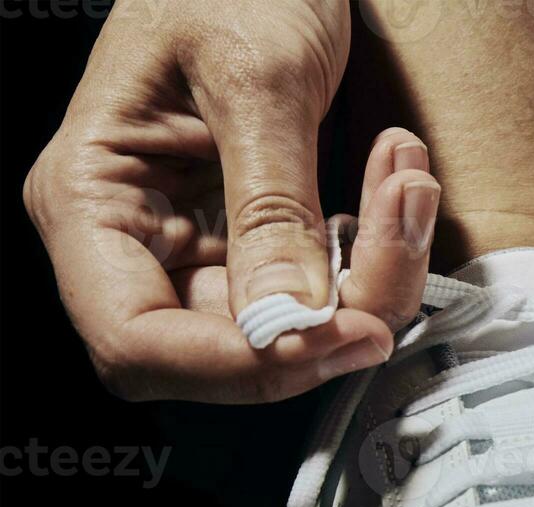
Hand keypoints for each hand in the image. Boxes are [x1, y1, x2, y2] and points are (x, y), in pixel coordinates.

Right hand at [24, 0, 439, 402]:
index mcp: (91, 197)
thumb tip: (291, 320)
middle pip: (226, 347)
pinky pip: (323, 286)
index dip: (241, 363)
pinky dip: (374, 250)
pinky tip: (393, 184)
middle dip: (329, 316)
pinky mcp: (258, 237)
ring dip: (371, 274)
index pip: (137, 342)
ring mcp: (200, 242)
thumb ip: (272, 206)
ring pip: (292, 326)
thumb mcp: (256, 79)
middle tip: (395, 245)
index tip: (338, 334)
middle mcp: (137, 236)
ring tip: (405, 183)